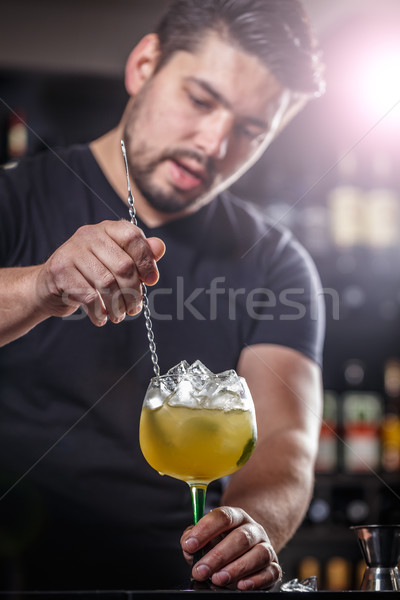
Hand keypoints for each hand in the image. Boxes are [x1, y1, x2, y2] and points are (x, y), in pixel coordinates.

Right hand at [35, 219, 164, 324]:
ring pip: (107, 283)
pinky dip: (99, 312)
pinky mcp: (60, 272)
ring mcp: (72, 252)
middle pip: (123, 266)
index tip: (152, 281)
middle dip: (133, 292)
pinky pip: (89, 296)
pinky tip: (101, 317)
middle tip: (134, 307)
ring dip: (118, 305)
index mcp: (106, 229)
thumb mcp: (114, 261)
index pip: (132, 237)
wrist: (50, 286)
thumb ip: (138, 254)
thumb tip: (160, 247)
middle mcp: (88, 235)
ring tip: (119, 315)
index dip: (146, 261)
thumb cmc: (89, 274)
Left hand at [181, 506, 281, 590]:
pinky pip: (271, 572)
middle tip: (202, 570)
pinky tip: (241, 585)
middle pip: (241, 537)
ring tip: (218, 579)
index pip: (223, 516)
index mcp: (236, 517)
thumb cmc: (221, 543)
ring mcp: (265, 546)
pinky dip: (256, 580)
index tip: (190, 545)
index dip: (205, 530)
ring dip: (237, 568)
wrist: (246, 548)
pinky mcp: (273, 566)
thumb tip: (188, 544)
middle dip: (219, 556)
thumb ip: (193, 537)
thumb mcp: (206, 536)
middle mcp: (253, 529)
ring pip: (259, 554)